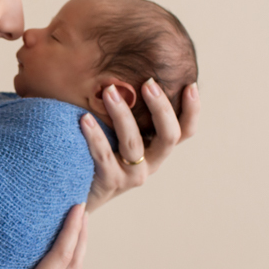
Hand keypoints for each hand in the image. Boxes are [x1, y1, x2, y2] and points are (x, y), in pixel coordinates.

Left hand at [81, 80, 199, 212]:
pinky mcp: (111, 182)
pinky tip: (84, 118)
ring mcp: (132, 175)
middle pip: (169, 136)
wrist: (76, 193)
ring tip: (109, 91)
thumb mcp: (117, 132)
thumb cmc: (97, 155)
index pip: (184, 131)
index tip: (189, 85)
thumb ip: (128, 111)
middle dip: (161, 107)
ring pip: (133, 142)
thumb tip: (126, 75)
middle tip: (148, 83)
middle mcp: (150, 163)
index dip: (192, 111)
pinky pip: (104, 156)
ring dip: (122, 114)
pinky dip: (95, 136)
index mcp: (157, 149)